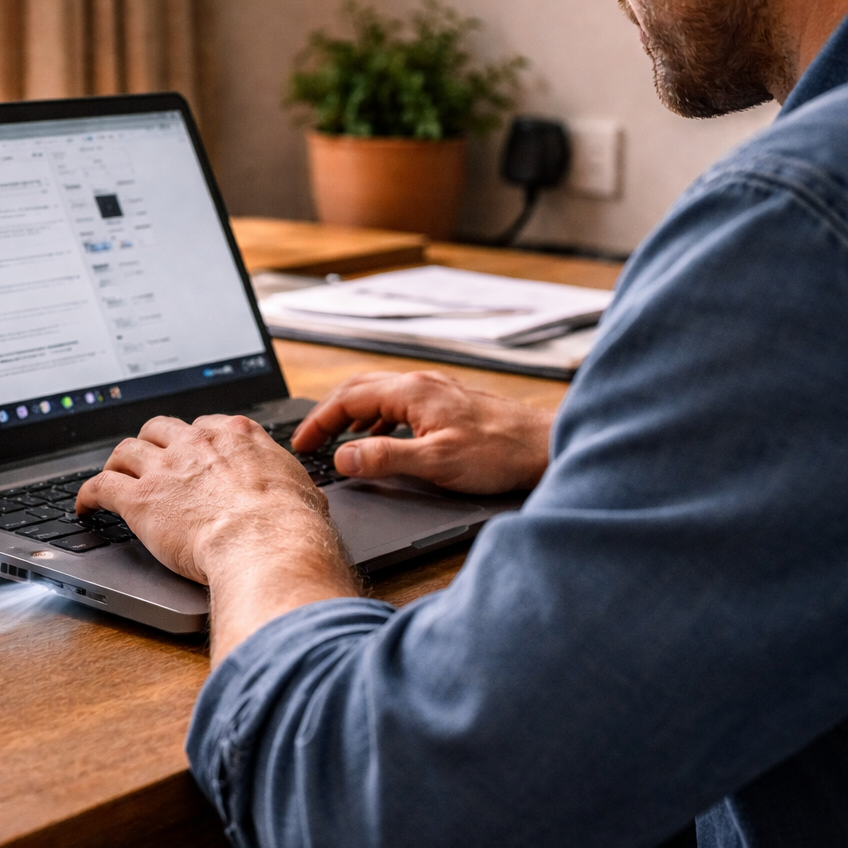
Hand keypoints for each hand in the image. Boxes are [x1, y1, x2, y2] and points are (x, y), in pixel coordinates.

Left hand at [77, 415, 358, 660]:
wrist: (266, 543)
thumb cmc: (291, 524)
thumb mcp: (302, 490)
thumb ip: (288, 483)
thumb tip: (298, 494)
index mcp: (235, 435)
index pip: (204, 424)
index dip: (193, 440)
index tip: (190, 452)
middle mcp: (195, 443)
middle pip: (159, 428)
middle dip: (151, 443)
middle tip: (148, 460)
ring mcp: (164, 468)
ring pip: (126, 451)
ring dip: (118, 464)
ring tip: (114, 477)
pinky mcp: (139, 499)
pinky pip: (101, 486)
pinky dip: (88, 494)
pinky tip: (84, 506)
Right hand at [291, 371, 552, 494]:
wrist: (545, 447)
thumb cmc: (499, 453)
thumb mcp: (435, 463)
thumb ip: (384, 458)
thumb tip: (343, 457)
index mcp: (412, 392)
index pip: (348, 397)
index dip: (319, 421)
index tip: (301, 443)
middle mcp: (422, 384)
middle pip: (360, 389)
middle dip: (329, 413)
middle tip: (310, 440)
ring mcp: (437, 392)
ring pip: (381, 395)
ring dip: (353, 415)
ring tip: (338, 440)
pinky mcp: (449, 404)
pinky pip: (401, 405)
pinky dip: (378, 419)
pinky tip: (383, 439)